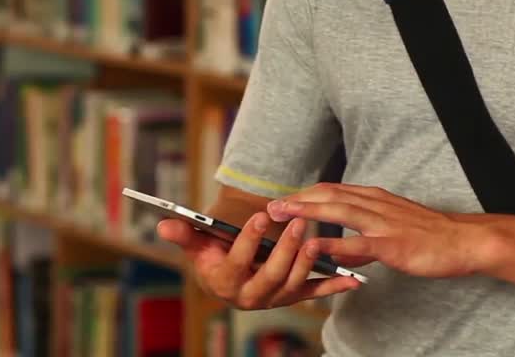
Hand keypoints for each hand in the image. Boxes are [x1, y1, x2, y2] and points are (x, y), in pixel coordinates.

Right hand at [157, 212, 362, 309]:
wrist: (228, 280)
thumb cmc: (213, 257)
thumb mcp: (197, 246)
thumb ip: (184, 235)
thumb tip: (163, 224)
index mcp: (227, 283)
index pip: (238, 262)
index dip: (249, 241)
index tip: (260, 216)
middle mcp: (252, 297)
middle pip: (272, 275)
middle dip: (285, 249)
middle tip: (298, 222)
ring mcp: (276, 298)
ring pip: (294, 284)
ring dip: (307, 262)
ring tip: (316, 238)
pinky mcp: (294, 296)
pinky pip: (316, 293)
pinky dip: (334, 287)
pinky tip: (351, 279)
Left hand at [267, 183, 504, 278]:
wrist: (464, 241)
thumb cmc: (429, 236)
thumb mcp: (393, 229)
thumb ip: (365, 236)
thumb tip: (343, 249)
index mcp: (375, 199)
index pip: (333, 191)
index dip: (305, 195)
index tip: (283, 200)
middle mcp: (375, 204)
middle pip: (329, 195)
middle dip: (298, 199)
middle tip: (271, 206)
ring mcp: (383, 223)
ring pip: (339, 211)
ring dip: (307, 212)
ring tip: (283, 215)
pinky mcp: (392, 244)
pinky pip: (358, 243)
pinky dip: (334, 244)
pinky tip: (315, 248)